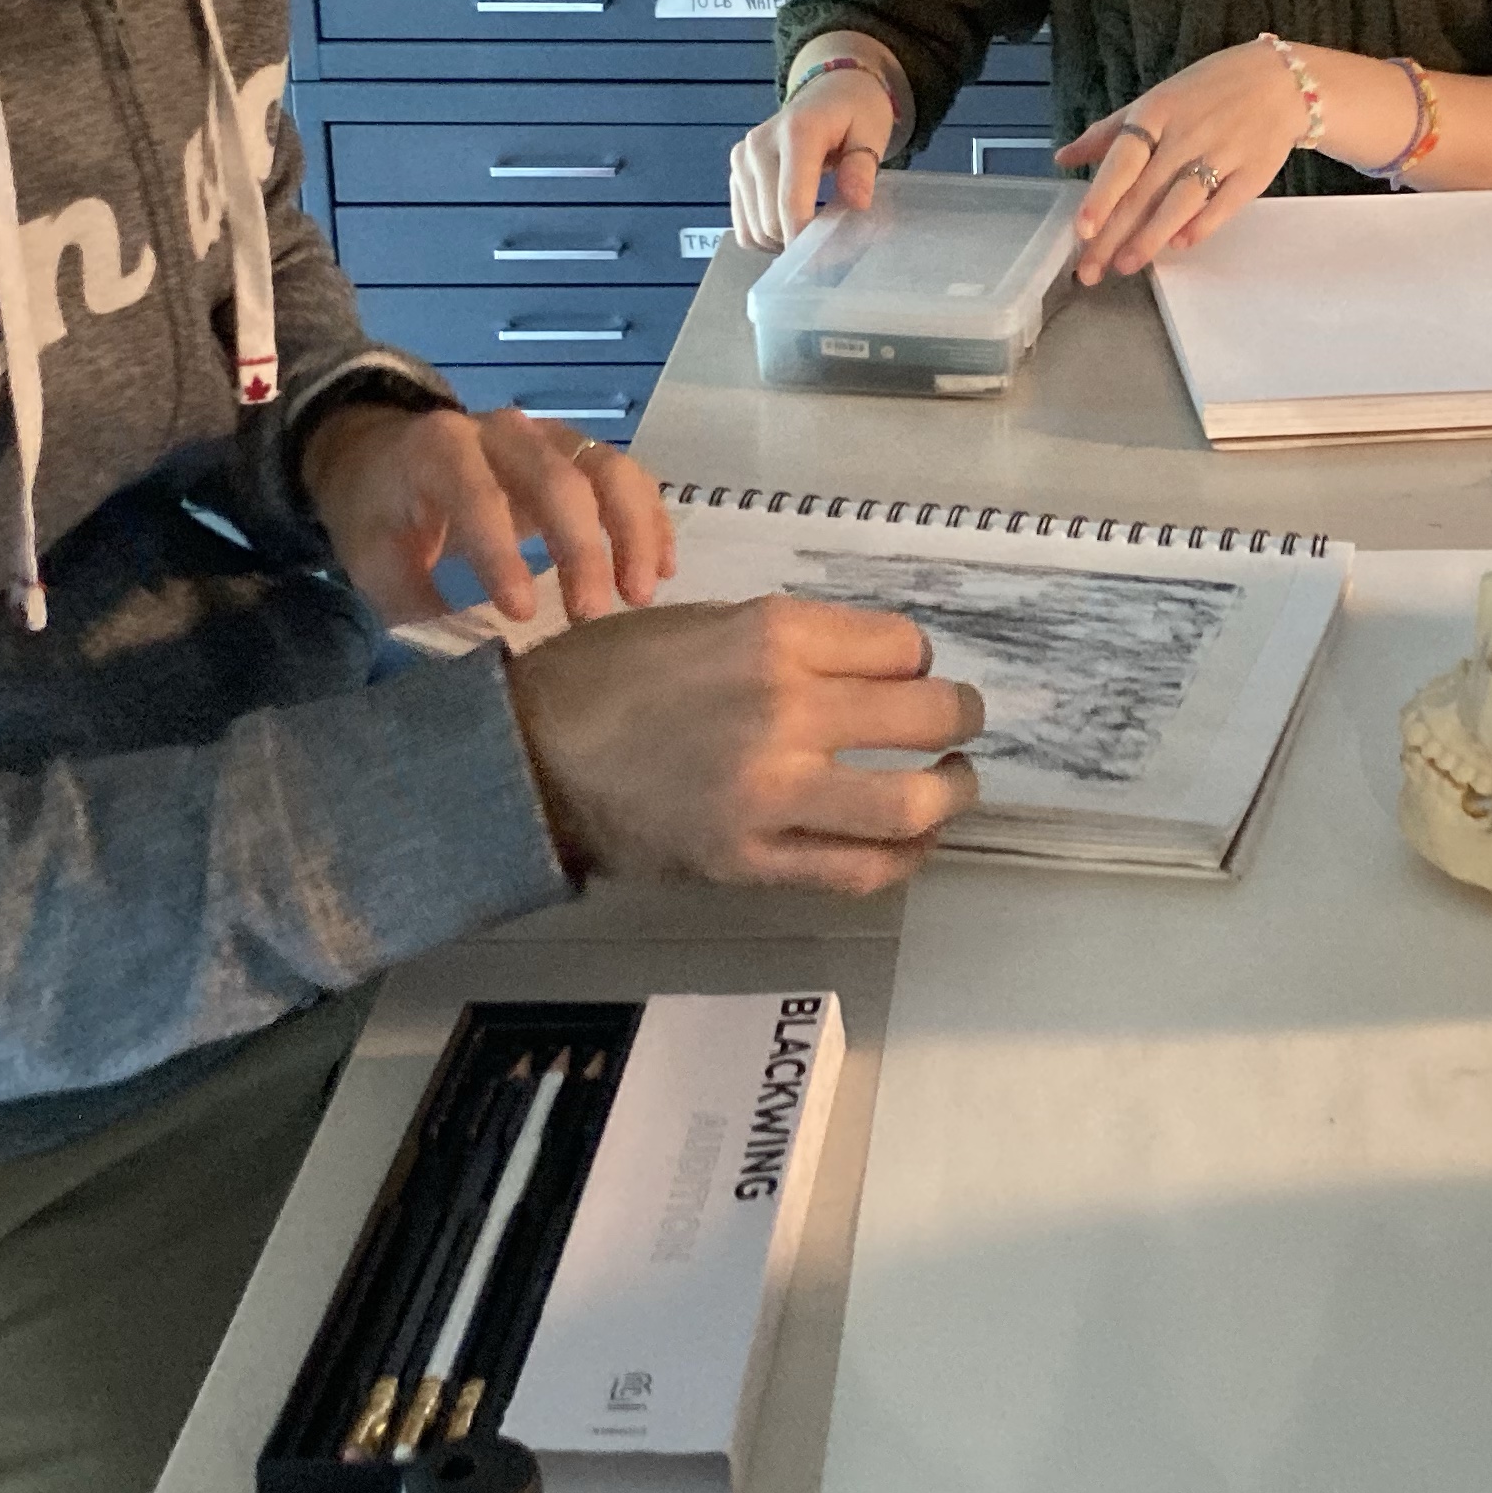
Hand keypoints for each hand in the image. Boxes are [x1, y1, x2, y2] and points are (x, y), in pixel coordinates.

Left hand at [303, 400, 673, 626]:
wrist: (387, 456)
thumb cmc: (380, 512)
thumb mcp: (369, 556)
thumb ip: (412, 596)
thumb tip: (474, 643)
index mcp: (439, 448)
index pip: (477, 494)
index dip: (501, 554)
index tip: (521, 615)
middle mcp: (503, 432)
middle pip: (558, 478)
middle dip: (581, 549)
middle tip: (590, 615)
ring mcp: (549, 437)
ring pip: (608, 469)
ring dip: (633, 532)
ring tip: (640, 594)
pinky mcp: (580, 453)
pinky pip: (629, 477)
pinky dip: (650, 521)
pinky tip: (661, 570)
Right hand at [507, 595, 984, 891]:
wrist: (531, 758)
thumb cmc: (611, 678)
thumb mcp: (703, 622)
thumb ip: (790, 643)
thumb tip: (872, 668)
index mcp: (773, 636)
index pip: (903, 646)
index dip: (917, 660)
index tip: (907, 673)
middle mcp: (785, 710)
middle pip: (926, 714)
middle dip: (960, 716)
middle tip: (958, 722)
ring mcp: (771, 794)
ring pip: (910, 804)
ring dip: (952, 793)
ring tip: (955, 783)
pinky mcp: (752, 861)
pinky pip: (859, 870)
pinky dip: (905, 857)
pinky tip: (914, 841)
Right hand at [728, 60, 900, 250]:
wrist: (831, 89)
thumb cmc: (857, 112)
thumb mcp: (873, 133)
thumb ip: (863, 168)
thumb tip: (856, 204)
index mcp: (797, 132)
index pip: (791, 201)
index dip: (806, 239)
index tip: (830, 258)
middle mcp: (759, 144)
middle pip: (769, 221)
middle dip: (799, 243)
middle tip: (832, 244)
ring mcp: (742, 157)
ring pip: (753, 228)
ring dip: (782, 243)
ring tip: (813, 231)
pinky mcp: (736, 169)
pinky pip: (742, 224)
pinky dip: (765, 236)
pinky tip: (791, 225)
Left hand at [1054, 39, 1307, 282]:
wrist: (1280, 80)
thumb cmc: (1207, 92)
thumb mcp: (1155, 100)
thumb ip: (1109, 133)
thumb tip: (1063, 158)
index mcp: (1156, 113)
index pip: (1123, 160)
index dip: (1102, 195)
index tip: (1082, 229)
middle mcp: (1186, 135)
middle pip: (1145, 192)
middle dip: (1114, 235)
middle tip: (1091, 271)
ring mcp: (1222, 154)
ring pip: (1181, 203)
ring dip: (1151, 237)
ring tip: (1126, 266)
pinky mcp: (1253, 173)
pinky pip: (1223, 205)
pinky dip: (1201, 226)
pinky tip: (1179, 246)